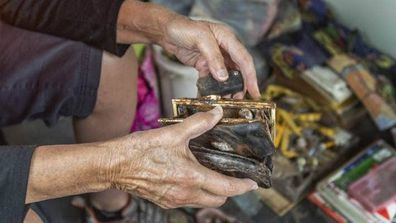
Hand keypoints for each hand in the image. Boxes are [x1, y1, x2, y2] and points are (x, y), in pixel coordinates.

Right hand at [105, 107, 257, 208]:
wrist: (113, 165)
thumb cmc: (140, 151)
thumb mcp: (173, 133)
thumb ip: (198, 123)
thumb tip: (216, 113)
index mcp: (191, 178)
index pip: (227, 187)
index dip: (243, 186)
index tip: (253, 183)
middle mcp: (185, 193)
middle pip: (218, 199)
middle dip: (229, 190)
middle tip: (233, 176)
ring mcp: (174, 200)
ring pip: (203, 201)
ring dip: (212, 192)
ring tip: (213, 174)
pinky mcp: (164, 200)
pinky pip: (188, 201)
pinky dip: (196, 192)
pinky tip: (190, 176)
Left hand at [117, 1, 259, 98]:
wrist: (165, 31)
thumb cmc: (183, 28)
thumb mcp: (201, 39)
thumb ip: (214, 58)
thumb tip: (224, 77)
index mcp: (228, 39)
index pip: (244, 59)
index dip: (251, 76)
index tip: (255, 92)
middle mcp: (224, 49)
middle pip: (238, 70)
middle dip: (239, 86)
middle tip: (238, 100)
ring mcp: (214, 58)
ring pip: (225, 76)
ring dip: (226, 88)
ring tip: (224, 99)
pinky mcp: (204, 65)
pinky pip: (211, 79)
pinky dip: (211, 87)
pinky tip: (209, 95)